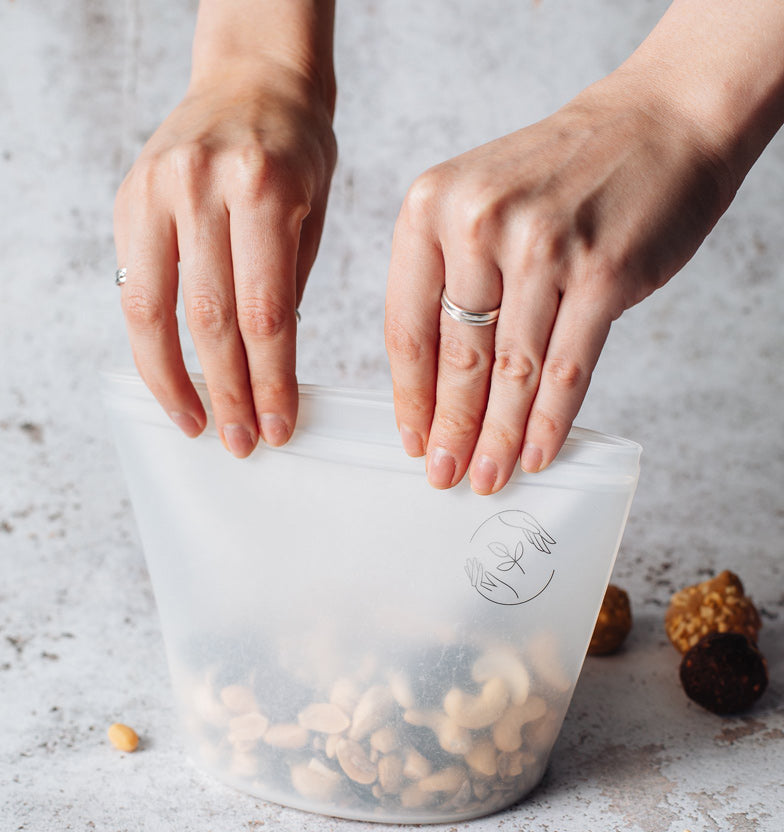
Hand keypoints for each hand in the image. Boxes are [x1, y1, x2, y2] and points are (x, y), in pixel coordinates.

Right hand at [114, 62, 335, 454]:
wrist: (254, 78)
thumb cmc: (296, 151)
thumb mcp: (314, 212)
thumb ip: (285, 286)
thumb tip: (268, 375)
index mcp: (265, 189)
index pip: (266, 312)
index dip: (270, 381)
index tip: (279, 427)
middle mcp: (204, 186)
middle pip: (211, 319)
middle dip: (229, 391)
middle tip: (242, 442)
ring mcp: (158, 189)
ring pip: (158, 311)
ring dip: (178, 381)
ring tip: (198, 425)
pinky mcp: (130, 198)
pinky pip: (134, 287)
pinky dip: (150, 342)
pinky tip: (170, 377)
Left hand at [384, 67, 733, 492]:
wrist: (658, 122)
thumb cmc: (563, 173)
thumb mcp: (480, 201)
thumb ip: (453, 276)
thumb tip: (443, 384)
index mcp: (431, 205)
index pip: (408, 325)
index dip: (410, 395)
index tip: (412, 438)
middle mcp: (479, 221)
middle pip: (458, 356)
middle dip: (452, 427)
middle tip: (445, 475)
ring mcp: (543, 246)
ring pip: (512, 371)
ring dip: (499, 437)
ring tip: (489, 475)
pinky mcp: (601, 272)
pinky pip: (567, 368)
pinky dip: (550, 419)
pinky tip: (537, 452)